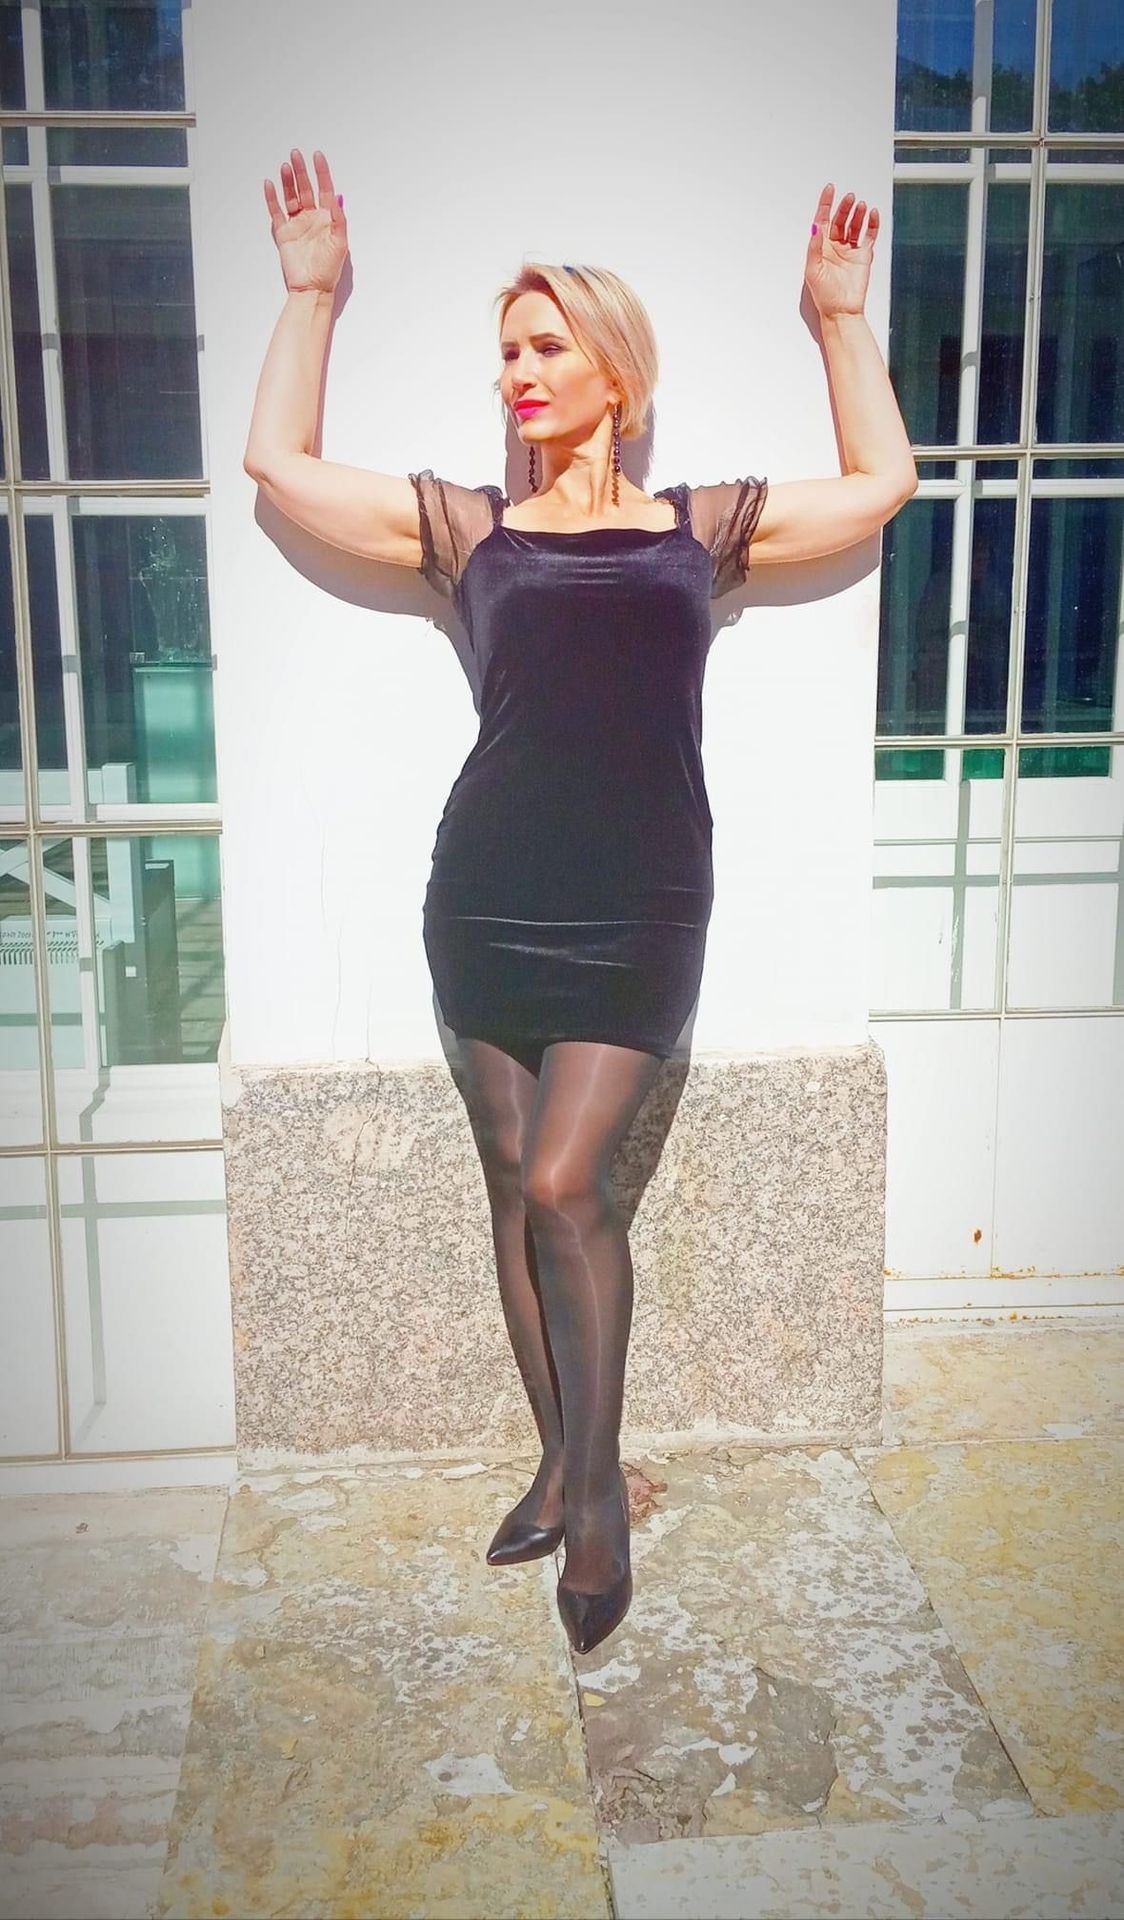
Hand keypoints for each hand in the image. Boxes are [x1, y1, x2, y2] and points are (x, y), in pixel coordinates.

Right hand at [263, 147, 347, 295]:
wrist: (312, 288)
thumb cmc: (329, 270)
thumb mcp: (340, 242)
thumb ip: (339, 219)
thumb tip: (337, 196)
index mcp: (327, 219)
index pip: (324, 189)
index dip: (321, 172)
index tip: (317, 156)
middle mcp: (312, 218)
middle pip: (305, 189)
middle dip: (301, 172)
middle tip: (296, 154)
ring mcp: (297, 224)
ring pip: (291, 197)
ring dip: (288, 182)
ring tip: (285, 166)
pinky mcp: (283, 233)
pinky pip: (276, 212)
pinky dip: (272, 198)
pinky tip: (270, 184)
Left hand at [804, 182, 878, 319]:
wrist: (842, 311)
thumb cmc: (825, 296)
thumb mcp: (813, 270)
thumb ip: (814, 247)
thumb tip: (815, 226)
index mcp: (821, 248)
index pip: (823, 220)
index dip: (826, 203)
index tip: (830, 188)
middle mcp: (835, 247)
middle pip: (840, 220)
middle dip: (844, 207)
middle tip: (849, 198)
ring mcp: (850, 251)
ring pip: (855, 225)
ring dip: (857, 214)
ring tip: (860, 205)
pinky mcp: (864, 256)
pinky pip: (869, 236)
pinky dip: (872, 224)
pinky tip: (873, 214)